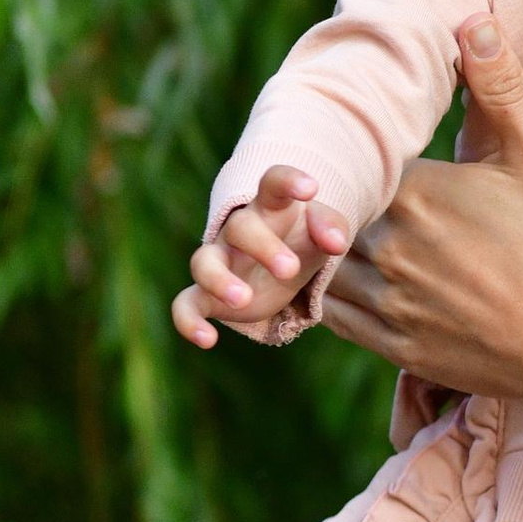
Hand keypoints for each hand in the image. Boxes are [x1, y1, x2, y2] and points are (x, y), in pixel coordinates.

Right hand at [172, 165, 349, 347]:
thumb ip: (331, 228)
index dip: (288, 181)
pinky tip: (207, 341)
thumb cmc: (301, 241)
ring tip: (245, 301)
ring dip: (219, 280)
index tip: (310, 188)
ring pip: (203, 262)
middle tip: (290, 271)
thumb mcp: (323, 233)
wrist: (278, 270)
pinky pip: (185, 304)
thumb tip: (337, 242)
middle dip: (264, 248)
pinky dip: (188, 322)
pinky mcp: (206, 296)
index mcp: (271, 208)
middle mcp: (238, 232)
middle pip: (241, 227)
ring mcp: (220, 261)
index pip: (273, 183)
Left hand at [320, 16, 522, 414]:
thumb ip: (500, 87)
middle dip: (330, 200)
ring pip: (320, 266)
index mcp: (418, 193)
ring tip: (324, 232)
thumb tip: (472, 20)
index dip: (358, 158)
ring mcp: (391, 303)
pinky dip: (319, 297)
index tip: (367, 152)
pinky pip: (332, 317)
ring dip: (317, 248)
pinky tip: (329, 283)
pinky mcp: (399, 348)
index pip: (359, 163)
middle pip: (330, 213)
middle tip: (330, 189)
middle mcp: (391, 247)